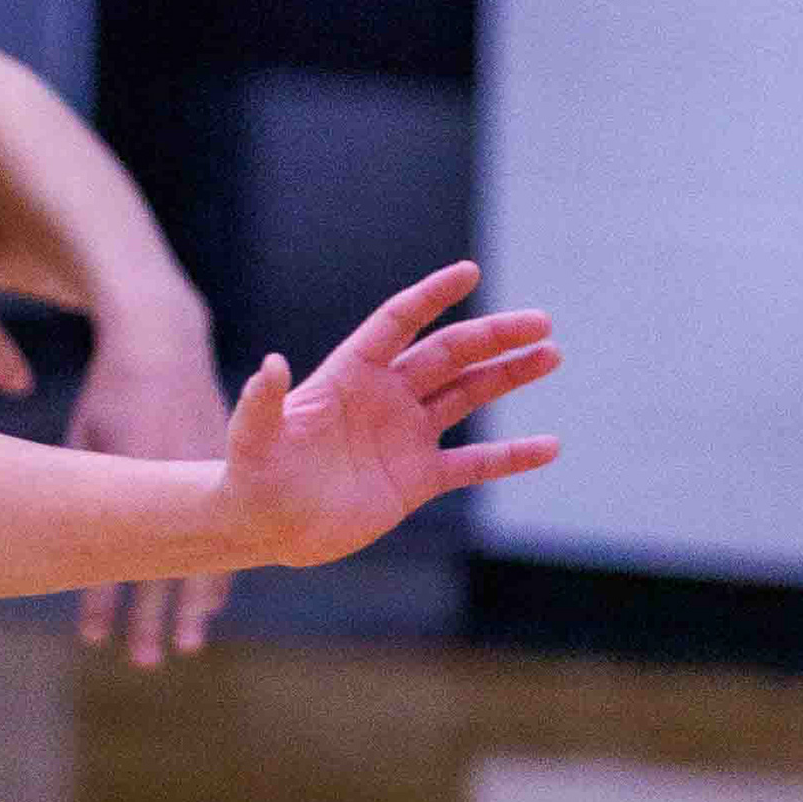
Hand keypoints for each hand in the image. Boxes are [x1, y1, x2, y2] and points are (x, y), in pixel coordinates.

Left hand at [67, 333, 234, 665]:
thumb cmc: (110, 394)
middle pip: (162, 567)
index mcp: (131, 476)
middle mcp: (171, 483)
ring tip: (182, 648)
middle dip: (150, 618)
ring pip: (203, 558)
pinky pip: (227, 535)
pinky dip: (217, 572)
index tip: (90, 638)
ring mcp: (203, 478)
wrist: (163, 341)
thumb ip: (72, 490)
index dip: (101, 599)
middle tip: (144, 662)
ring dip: (190, 607)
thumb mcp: (83, 437)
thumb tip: (48, 543)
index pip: (112, 554)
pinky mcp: (223, 472)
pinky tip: (209, 607)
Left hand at [216, 264, 557, 569]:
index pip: (397, 324)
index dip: (430, 298)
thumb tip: (269, 363)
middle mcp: (385, 397)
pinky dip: (509, 456)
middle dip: (493, 337)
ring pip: (467, 395)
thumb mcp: (253, 438)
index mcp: (349, 375)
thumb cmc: (251, 477)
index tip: (468, 273)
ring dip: (508, 376)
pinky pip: (472, 463)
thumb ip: (261, 402)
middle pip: (448, 354)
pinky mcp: (417, 478)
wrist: (261, 529)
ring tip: (550, 354)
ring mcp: (405, 436)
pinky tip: (549, 446)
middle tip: (539, 322)